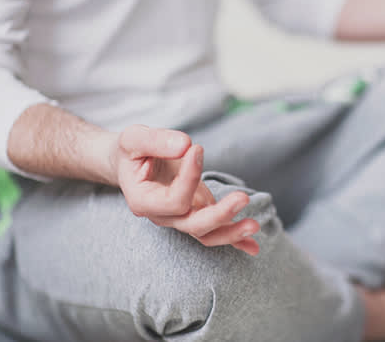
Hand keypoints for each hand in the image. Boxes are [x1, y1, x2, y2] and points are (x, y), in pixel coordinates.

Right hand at [109, 125, 260, 255]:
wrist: (130, 163)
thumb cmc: (131, 151)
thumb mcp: (134, 138)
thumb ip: (156, 140)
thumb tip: (186, 145)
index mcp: (143, 201)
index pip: (174, 200)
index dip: (190, 176)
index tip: (197, 148)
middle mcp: (162, 216)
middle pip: (193, 225)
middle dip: (220, 215)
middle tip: (242, 198)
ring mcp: (180, 218)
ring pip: (206, 234)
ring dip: (232, 233)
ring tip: (254, 225)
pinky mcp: (195, 213)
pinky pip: (214, 231)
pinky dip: (234, 240)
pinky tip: (253, 246)